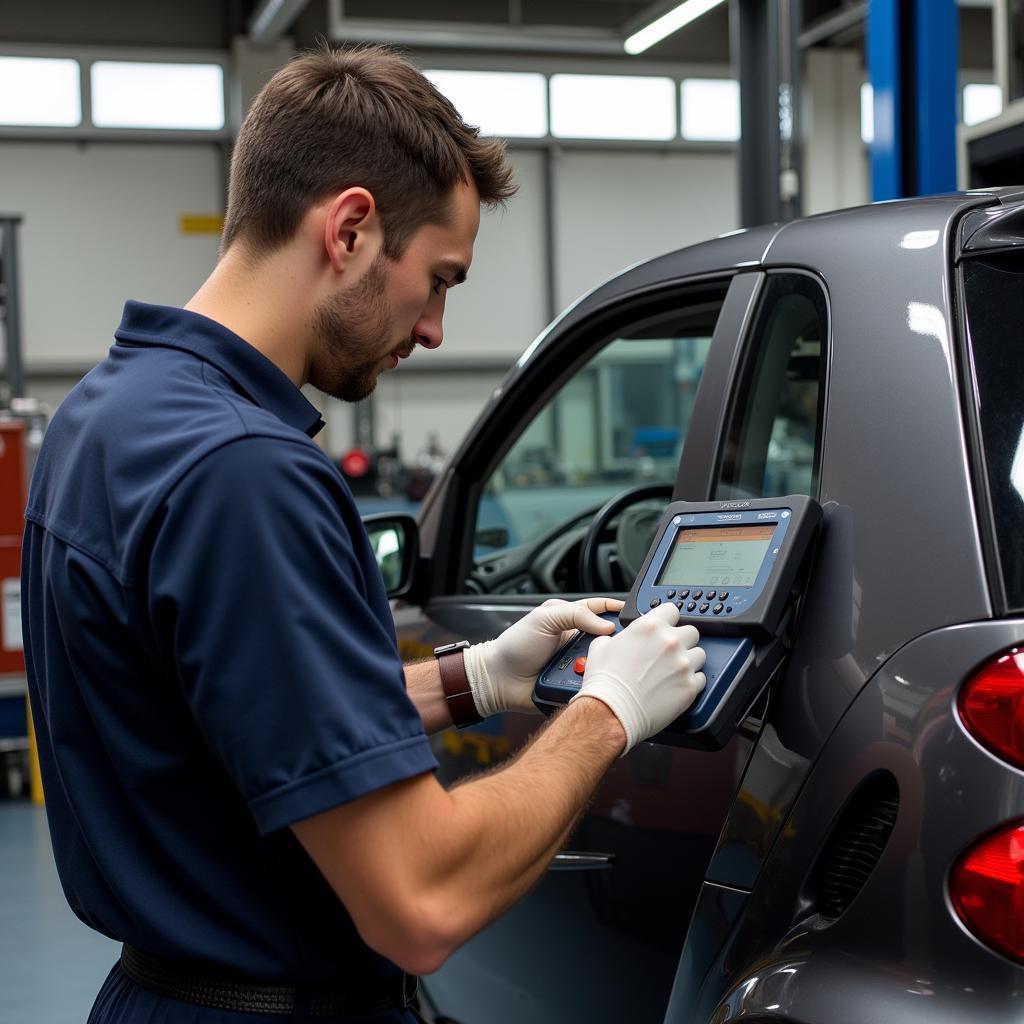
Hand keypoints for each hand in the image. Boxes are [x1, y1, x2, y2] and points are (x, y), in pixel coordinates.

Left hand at [464, 597, 623, 716]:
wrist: (499, 680)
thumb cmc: (516, 646)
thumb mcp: (544, 618)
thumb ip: (576, 614)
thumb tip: (606, 625)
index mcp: (572, 618)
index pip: (602, 608)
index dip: (618, 609)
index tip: (637, 613)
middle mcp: (578, 641)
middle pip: (609, 638)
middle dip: (615, 642)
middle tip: (621, 644)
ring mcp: (578, 663)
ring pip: (605, 662)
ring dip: (603, 664)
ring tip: (600, 665)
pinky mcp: (577, 685)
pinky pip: (595, 683)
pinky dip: (595, 682)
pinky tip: (592, 682)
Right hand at [570, 602, 705, 753]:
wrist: (612, 711)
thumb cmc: (606, 682)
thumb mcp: (600, 646)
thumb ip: (614, 636)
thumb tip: (615, 639)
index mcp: (650, 627)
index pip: (672, 610)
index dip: (668, 619)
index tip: (666, 627)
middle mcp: (670, 642)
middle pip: (691, 631)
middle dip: (682, 640)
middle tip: (670, 652)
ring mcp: (683, 664)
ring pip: (700, 654)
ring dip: (689, 660)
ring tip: (674, 670)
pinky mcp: (690, 686)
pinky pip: (701, 678)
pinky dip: (692, 681)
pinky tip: (677, 685)